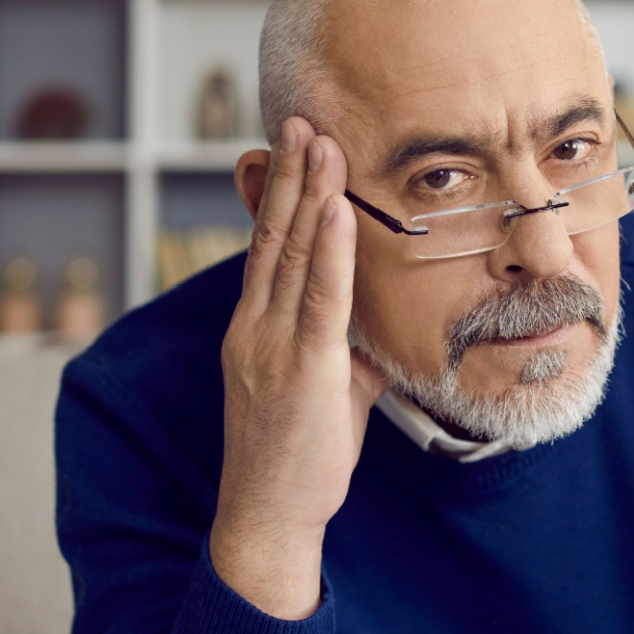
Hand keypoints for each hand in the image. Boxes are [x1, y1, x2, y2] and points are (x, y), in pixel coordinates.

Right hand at [210, 116, 387, 618]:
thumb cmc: (298, 456)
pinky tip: (337, 210)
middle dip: (292, 174)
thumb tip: (378, 321)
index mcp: (255, 327)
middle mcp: (255, 326)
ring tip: (320, 140)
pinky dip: (330, 250)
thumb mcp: (326, 388)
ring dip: (309, 193)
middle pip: (275, 236)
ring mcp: (272, 345)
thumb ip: (345, 346)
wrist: (267, 516)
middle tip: (304, 117)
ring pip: (293, 255)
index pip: (268, 247)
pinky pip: (320, 300)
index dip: (282, 193)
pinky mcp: (302, 370)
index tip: (295, 146)